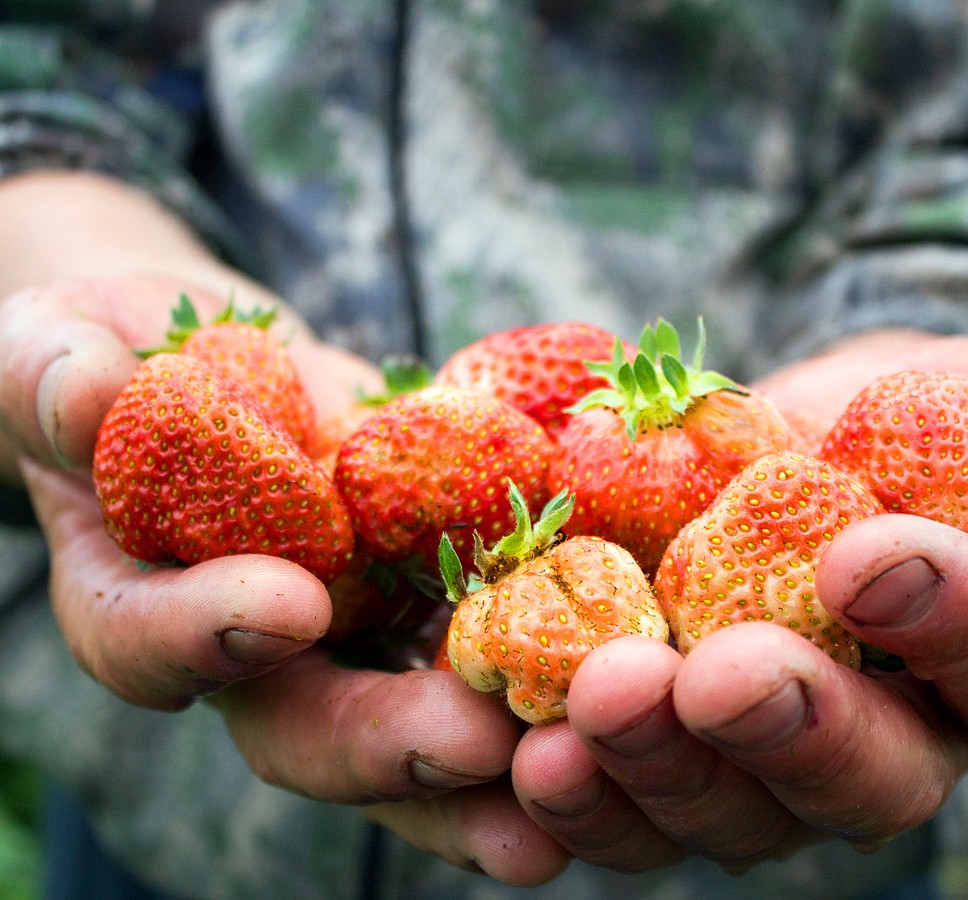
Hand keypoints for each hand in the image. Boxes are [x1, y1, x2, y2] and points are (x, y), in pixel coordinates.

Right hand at [2, 269, 567, 883]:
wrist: (214, 362)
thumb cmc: (117, 359)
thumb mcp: (63, 346)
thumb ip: (54, 373)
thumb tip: (84, 389)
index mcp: (141, 605)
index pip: (152, 642)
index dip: (207, 634)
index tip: (286, 605)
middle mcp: (254, 652)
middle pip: (313, 728)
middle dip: (391, 743)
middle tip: (476, 743)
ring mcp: (355, 636)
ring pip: (418, 730)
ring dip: (497, 768)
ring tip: (574, 777)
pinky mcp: (436, 594)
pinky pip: (493, 646)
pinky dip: (553, 668)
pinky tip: (627, 679)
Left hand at [507, 333, 967, 871]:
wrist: (717, 463)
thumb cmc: (848, 434)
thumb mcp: (932, 396)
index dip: (959, 619)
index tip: (875, 553)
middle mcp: (872, 744)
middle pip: (860, 779)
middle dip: (794, 729)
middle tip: (724, 674)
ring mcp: (751, 778)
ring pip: (726, 815)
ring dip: (659, 772)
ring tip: (595, 707)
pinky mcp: (644, 780)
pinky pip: (613, 818)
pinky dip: (566, 804)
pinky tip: (520, 762)